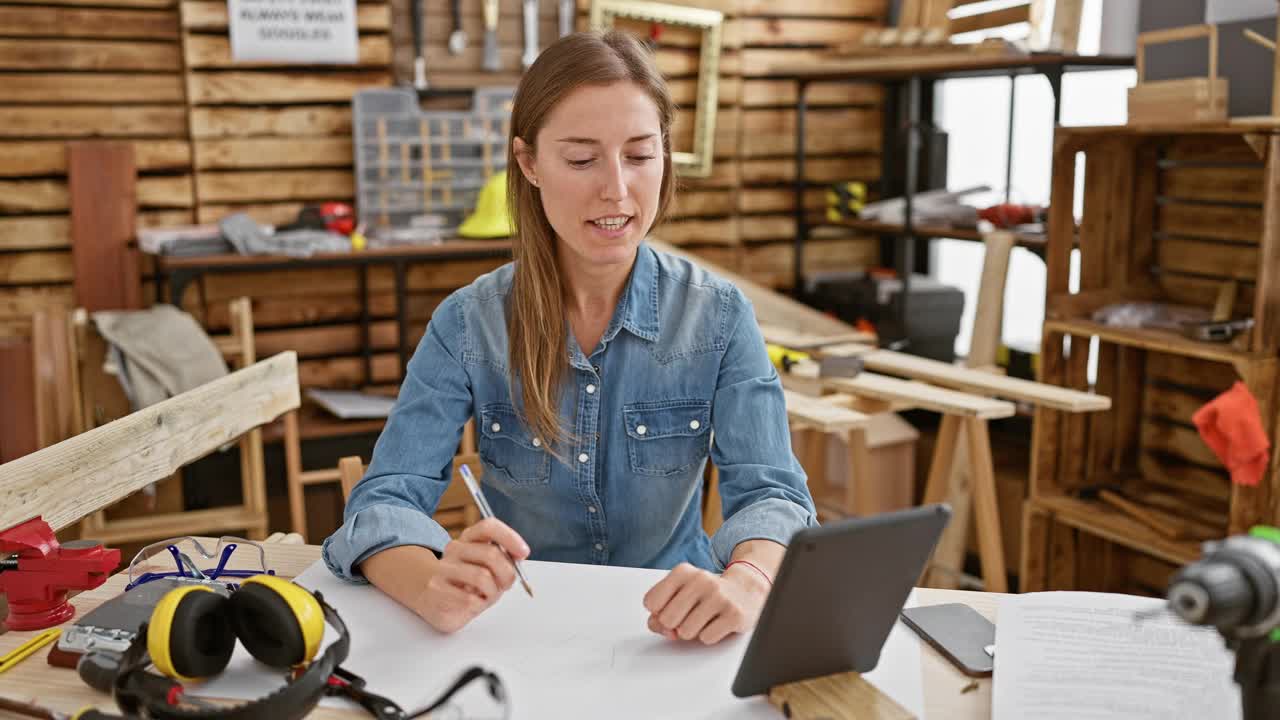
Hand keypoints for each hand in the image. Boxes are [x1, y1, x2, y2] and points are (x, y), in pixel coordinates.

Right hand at [411, 518, 528, 633]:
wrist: (427, 596)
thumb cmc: (464, 584)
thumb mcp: (484, 568)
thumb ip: (501, 560)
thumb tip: (519, 555)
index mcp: (468, 539)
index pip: (488, 527)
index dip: (509, 537)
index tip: (523, 553)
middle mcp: (454, 549)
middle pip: (491, 554)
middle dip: (507, 574)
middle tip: (506, 585)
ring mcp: (442, 568)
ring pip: (482, 577)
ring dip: (492, 592)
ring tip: (486, 597)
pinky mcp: (435, 589)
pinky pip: (469, 599)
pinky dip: (478, 605)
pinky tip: (471, 604)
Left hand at [642, 562, 770, 644]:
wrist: (747, 590)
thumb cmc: (708, 594)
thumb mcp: (682, 593)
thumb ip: (660, 609)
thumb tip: (657, 626)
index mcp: (683, 572)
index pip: (651, 602)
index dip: (658, 613)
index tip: (670, 608)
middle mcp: (701, 580)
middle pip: (667, 619)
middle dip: (674, 625)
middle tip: (688, 617)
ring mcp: (719, 596)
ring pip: (685, 632)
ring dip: (692, 632)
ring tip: (704, 620)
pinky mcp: (734, 614)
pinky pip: (706, 638)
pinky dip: (709, 636)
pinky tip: (717, 623)